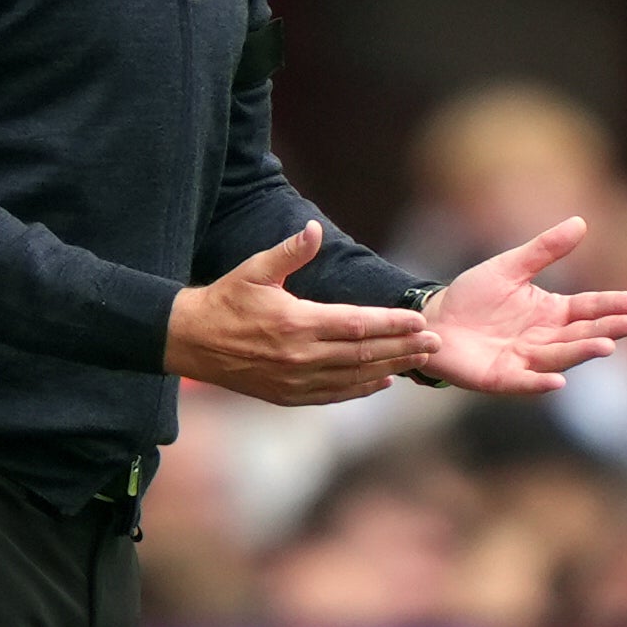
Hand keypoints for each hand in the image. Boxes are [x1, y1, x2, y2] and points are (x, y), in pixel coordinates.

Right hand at [166, 221, 442, 405]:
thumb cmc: (225, 299)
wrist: (191, 341)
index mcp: (296, 323)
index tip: (419, 320)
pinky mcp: (288, 396)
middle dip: (403, 348)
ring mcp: (295, 381)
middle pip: (364, 354)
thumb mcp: (254, 269)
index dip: (391, 323)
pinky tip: (383, 382)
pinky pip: (334, 395)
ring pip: (354, 377)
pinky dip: (362, 390)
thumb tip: (313, 230)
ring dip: (390, 368)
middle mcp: (300, 357)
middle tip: (435, 344)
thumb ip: (289, 251)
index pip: (357, 324)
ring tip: (419, 361)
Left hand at [419, 216, 626, 393]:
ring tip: (606, 345)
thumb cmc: (473, 296)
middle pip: (582, 334)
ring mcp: (525, 360)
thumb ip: (544, 249)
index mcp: (551, 311)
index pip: (590, 308)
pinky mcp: (501, 378)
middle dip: (610, 330)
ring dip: (582, 352)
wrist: (433, 321)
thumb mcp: (510, 266)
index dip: (614, 306)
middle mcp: (544, 338)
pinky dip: (540, 382)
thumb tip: (581, 222)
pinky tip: (558, 381)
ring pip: (559, 356)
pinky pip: (524, 382)